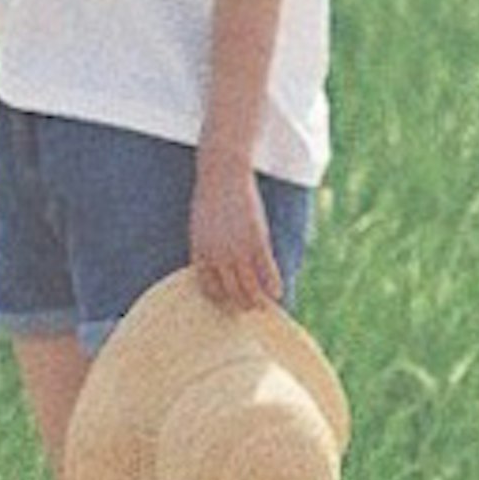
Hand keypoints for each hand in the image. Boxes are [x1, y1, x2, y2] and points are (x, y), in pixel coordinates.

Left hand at [190, 150, 281, 314]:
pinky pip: (267, 272)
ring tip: (264, 305)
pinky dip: (273, 285)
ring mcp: (238, 250)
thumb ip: (205, 246)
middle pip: (231, 292)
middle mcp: (218, 257)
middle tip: (248, 308)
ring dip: (257, 301)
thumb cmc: (210, 194)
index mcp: (201, 253)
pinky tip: (278, 293)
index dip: (220, 298)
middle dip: (240, 303)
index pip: (209, 288)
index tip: (228, 302)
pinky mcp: (257, 241)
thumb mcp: (200, 225)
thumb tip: (210, 264)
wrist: (223, 171)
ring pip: (249, 288)